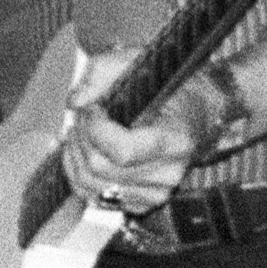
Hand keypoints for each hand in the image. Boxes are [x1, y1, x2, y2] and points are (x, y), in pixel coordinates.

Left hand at [59, 47, 204, 215]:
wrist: (192, 111)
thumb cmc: (165, 86)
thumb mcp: (137, 63)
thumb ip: (101, 73)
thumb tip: (75, 102)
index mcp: (176, 140)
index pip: (122, 151)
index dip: (95, 129)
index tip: (93, 108)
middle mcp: (168, 174)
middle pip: (100, 168)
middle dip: (81, 136)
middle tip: (83, 114)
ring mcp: (154, 194)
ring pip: (90, 185)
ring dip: (75, 154)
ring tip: (81, 129)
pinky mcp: (140, 204)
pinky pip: (92, 197)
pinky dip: (78, 173)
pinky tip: (83, 149)